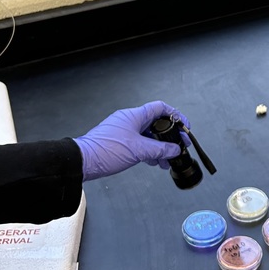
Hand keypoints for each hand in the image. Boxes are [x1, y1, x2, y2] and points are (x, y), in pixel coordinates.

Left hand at [74, 101, 189, 180]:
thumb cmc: (105, 150)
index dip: (176, 115)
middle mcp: (130, 120)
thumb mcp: (139, 150)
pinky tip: (154, 161)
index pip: (161, 108)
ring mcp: (125, 131)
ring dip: (160, 147)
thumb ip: (160, 149)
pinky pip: (140, 143)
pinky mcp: (120, 141)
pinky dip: (149, 151)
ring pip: (149, 135)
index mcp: (135, 115)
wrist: (84, 161)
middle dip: (169, 136)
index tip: (184, 126)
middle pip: (156, 123)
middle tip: (179, 145)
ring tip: (167, 159)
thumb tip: (175, 149)